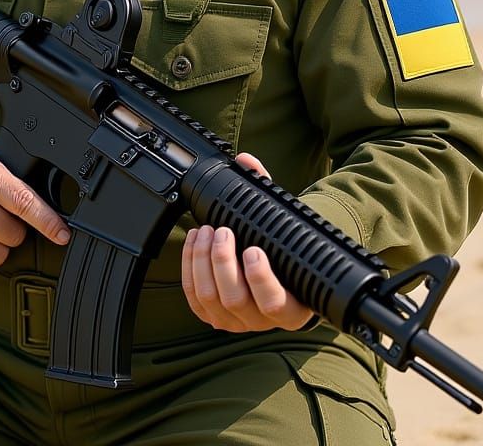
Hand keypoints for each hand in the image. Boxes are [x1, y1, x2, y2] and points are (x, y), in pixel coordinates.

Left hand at [181, 152, 314, 332]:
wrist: (279, 279)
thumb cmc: (284, 253)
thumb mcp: (284, 229)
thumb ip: (266, 193)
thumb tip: (246, 160)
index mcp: (291, 307)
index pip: (274, 302)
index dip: (261, 278)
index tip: (253, 249)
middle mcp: (262, 321)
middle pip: (235, 299)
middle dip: (222, 261)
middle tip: (222, 231)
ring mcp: (236, 322)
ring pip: (211, 299)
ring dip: (203, 262)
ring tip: (205, 232)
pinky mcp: (213, 318)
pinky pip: (194, 298)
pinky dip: (190, 268)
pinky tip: (196, 242)